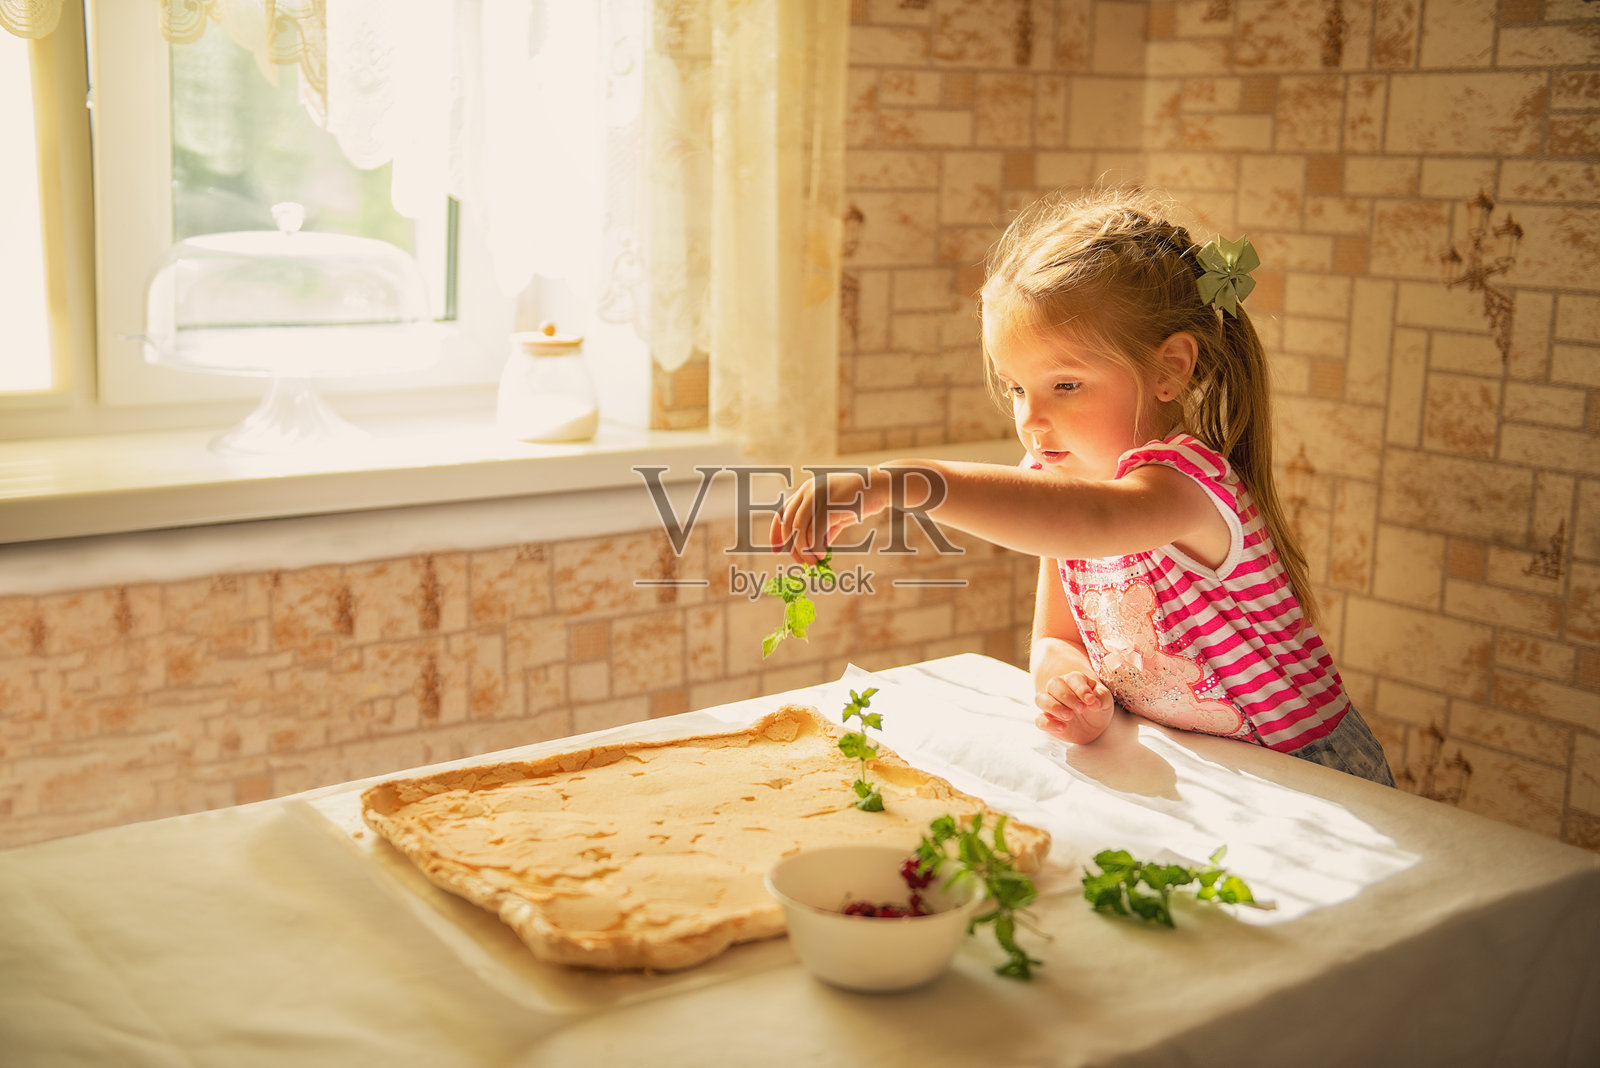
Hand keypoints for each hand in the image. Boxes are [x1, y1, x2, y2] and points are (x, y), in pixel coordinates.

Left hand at [770, 468, 887, 564]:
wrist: (880, 487)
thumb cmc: (859, 500)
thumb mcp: (835, 515)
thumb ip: (822, 529)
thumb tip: (813, 550)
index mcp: (806, 490)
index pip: (782, 512)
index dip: (776, 533)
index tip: (776, 551)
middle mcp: (808, 491)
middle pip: (788, 523)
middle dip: (792, 547)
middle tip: (801, 563)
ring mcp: (818, 496)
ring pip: (800, 529)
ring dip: (804, 551)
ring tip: (813, 563)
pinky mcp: (830, 505)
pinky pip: (815, 532)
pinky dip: (816, 548)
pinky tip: (823, 556)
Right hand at [1034, 671, 1114, 743]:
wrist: (1093, 726)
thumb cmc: (1097, 708)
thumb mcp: (1105, 701)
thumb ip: (1101, 697)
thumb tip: (1093, 701)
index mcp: (1075, 680)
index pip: (1073, 678)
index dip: (1081, 688)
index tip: (1091, 700)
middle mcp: (1059, 689)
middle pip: (1053, 684)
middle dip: (1067, 696)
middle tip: (1081, 709)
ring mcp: (1050, 704)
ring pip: (1040, 699)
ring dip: (1053, 706)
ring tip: (1069, 716)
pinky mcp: (1047, 720)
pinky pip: (1039, 720)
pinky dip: (1048, 723)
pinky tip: (1062, 728)